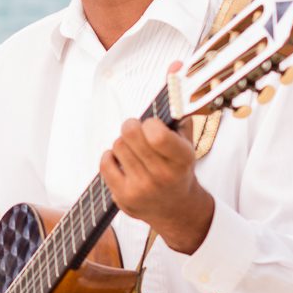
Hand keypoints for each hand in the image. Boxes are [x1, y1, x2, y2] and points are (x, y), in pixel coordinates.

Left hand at [100, 110, 214, 255]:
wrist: (175, 208)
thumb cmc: (178, 168)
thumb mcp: (188, 144)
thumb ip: (179, 116)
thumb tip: (170, 84)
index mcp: (182, 159)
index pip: (156, 134)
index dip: (149, 123)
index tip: (152, 126)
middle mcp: (163, 175)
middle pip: (130, 133)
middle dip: (131, 127)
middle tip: (136, 131)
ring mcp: (142, 188)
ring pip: (117, 145)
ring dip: (122, 143)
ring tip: (133, 150)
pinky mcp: (123, 197)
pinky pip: (105, 162)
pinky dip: (110, 156)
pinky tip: (121, 160)